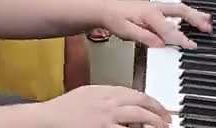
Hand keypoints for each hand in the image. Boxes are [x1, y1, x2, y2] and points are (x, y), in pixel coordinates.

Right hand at [38, 84, 170, 127]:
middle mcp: (108, 101)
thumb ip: (104, 94)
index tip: (158, 107)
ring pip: (139, 116)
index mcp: (104, 91)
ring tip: (161, 126)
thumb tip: (121, 99)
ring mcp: (107, 116)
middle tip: (166, 119)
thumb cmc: (63, 109)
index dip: (150, 100)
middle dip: (158, 110)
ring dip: (154, 121)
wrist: (49, 118)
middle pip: (141, 101)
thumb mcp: (86, 93)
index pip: (134, 92)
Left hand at [98, 0, 212, 49]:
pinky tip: (192, 18)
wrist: (105, 10)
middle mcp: (155, 8)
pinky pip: (175, 10)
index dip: (181, 38)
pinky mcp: (156, 9)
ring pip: (180, 9)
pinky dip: (187, 13)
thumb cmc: (115, 20)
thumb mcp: (126, 32)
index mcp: (149, 14)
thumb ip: (144, 37)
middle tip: (208, 28)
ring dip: (194, 14)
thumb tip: (160, 43)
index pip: (169, 29)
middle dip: (195, 19)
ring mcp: (156, 7)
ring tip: (208, 21)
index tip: (192, 46)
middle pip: (180, 11)